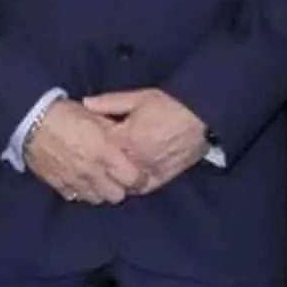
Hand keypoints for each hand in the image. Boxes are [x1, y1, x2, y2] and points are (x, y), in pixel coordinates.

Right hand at [23, 100, 146, 203]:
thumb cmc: (65, 114)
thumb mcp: (95, 117)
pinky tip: (80, 179)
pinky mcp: (59, 185)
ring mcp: (74, 180)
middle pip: (116, 196)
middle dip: (120, 188)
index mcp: (105, 152)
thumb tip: (128, 143)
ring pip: (97, 199)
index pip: (133, 179)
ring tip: (98, 179)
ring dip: (100, 191)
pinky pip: (76, 197)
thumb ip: (114, 133)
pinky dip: (81, 191)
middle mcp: (92, 171)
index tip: (137, 174)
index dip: (138, 178)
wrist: (31, 120)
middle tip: (117, 177)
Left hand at [82, 89, 207, 193]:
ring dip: (115, 179)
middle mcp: (136, 159)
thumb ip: (110, 102)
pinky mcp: (162, 178)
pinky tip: (127, 181)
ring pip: (123, 183)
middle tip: (93, 159)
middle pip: (108, 169)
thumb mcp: (138, 98)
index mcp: (126, 138)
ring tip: (107, 173)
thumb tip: (85, 103)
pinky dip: (133, 187)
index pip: (98, 148)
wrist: (201, 117)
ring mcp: (149, 171)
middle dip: (100, 165)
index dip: (90, 145)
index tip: (84, 142)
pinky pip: (142, 189)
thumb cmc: (169, 105)